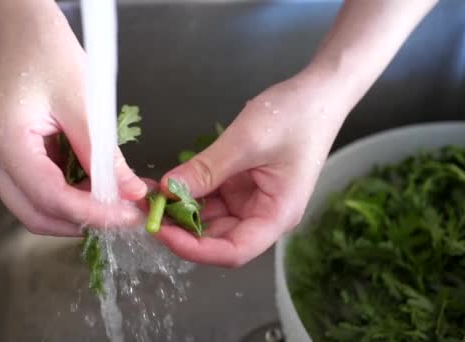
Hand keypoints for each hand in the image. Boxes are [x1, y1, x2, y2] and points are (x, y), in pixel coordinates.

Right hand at [0, 6, 145, 235]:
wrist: (25, 35)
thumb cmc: (49, 55)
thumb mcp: (86, 106)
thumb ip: (106, 156)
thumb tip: (131, 193)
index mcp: (4, 142)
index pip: (49, 197)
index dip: (91, 213)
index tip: (126, 216)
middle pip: (35, 214)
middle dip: (81, 221)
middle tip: (122, 216)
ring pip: (34, 207)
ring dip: (74, 211)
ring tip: (113, 202)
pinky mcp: (5, 158)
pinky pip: (35, 190)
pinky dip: (66, 196)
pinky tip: (93, 188)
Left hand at [155, 73, 348, 266]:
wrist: (318, 92)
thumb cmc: (294, 116)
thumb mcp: (245, 142)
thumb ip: (205, 170)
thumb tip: (166, 190)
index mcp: (276, 215)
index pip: (233, 251)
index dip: (194, 249)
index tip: (162, 231)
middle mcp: (264, 215)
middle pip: (218, 238)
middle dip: (181, 229)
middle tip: (146, 212)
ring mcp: (251, 200)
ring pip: (210, 219)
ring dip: (180, 212)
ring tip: (148, 197)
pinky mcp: (241, 185)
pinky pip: (211, 198)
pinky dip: (188, 193)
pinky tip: (165, 185)